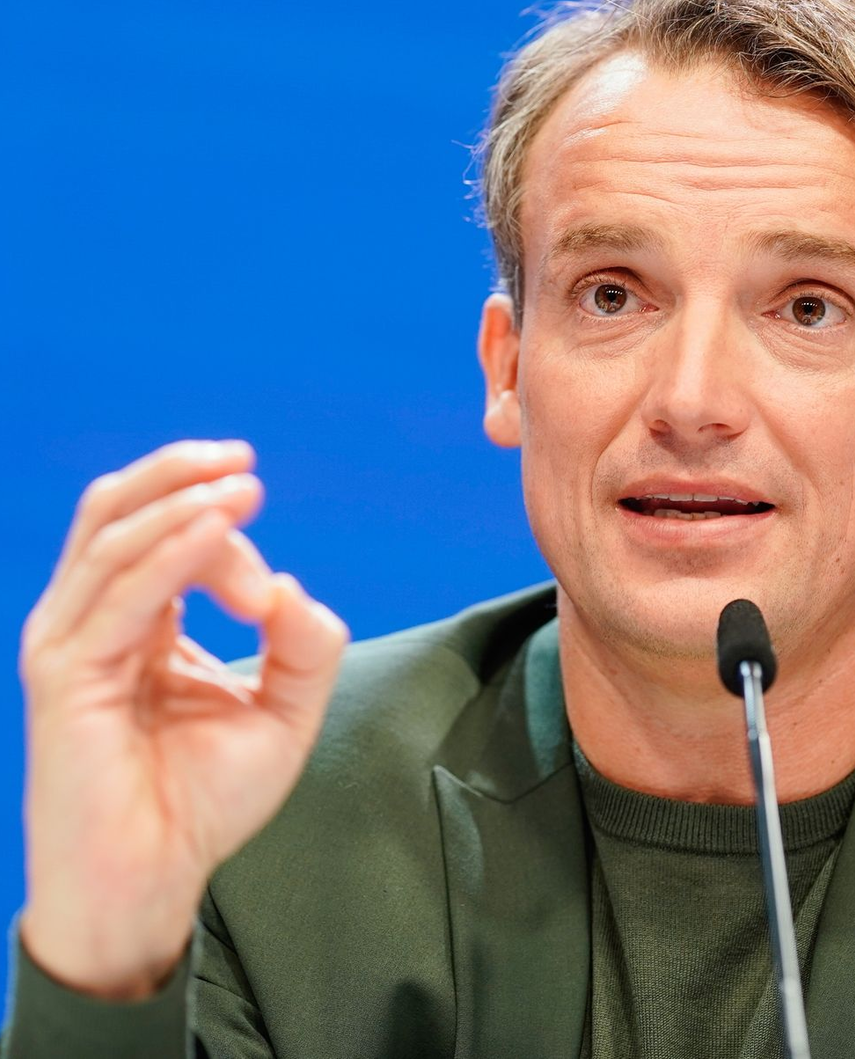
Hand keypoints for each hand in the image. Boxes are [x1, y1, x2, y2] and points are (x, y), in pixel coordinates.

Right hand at [17, 439, 348, 999]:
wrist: (154, 880)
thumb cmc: (204, 800)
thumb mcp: (281, 712)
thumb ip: (302, 648)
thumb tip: (293, 585)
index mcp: (137, 621)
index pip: (168, 539)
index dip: (225, 537)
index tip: (272, 600)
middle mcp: (95, 621)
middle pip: (118, 510)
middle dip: (180, 472)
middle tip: (244, 461)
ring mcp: (71, 644)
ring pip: (111, 535)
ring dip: (179, 500)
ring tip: (241, 485)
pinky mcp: (65, 677)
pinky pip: (120, 593)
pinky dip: (171, 552)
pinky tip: (217, 529)